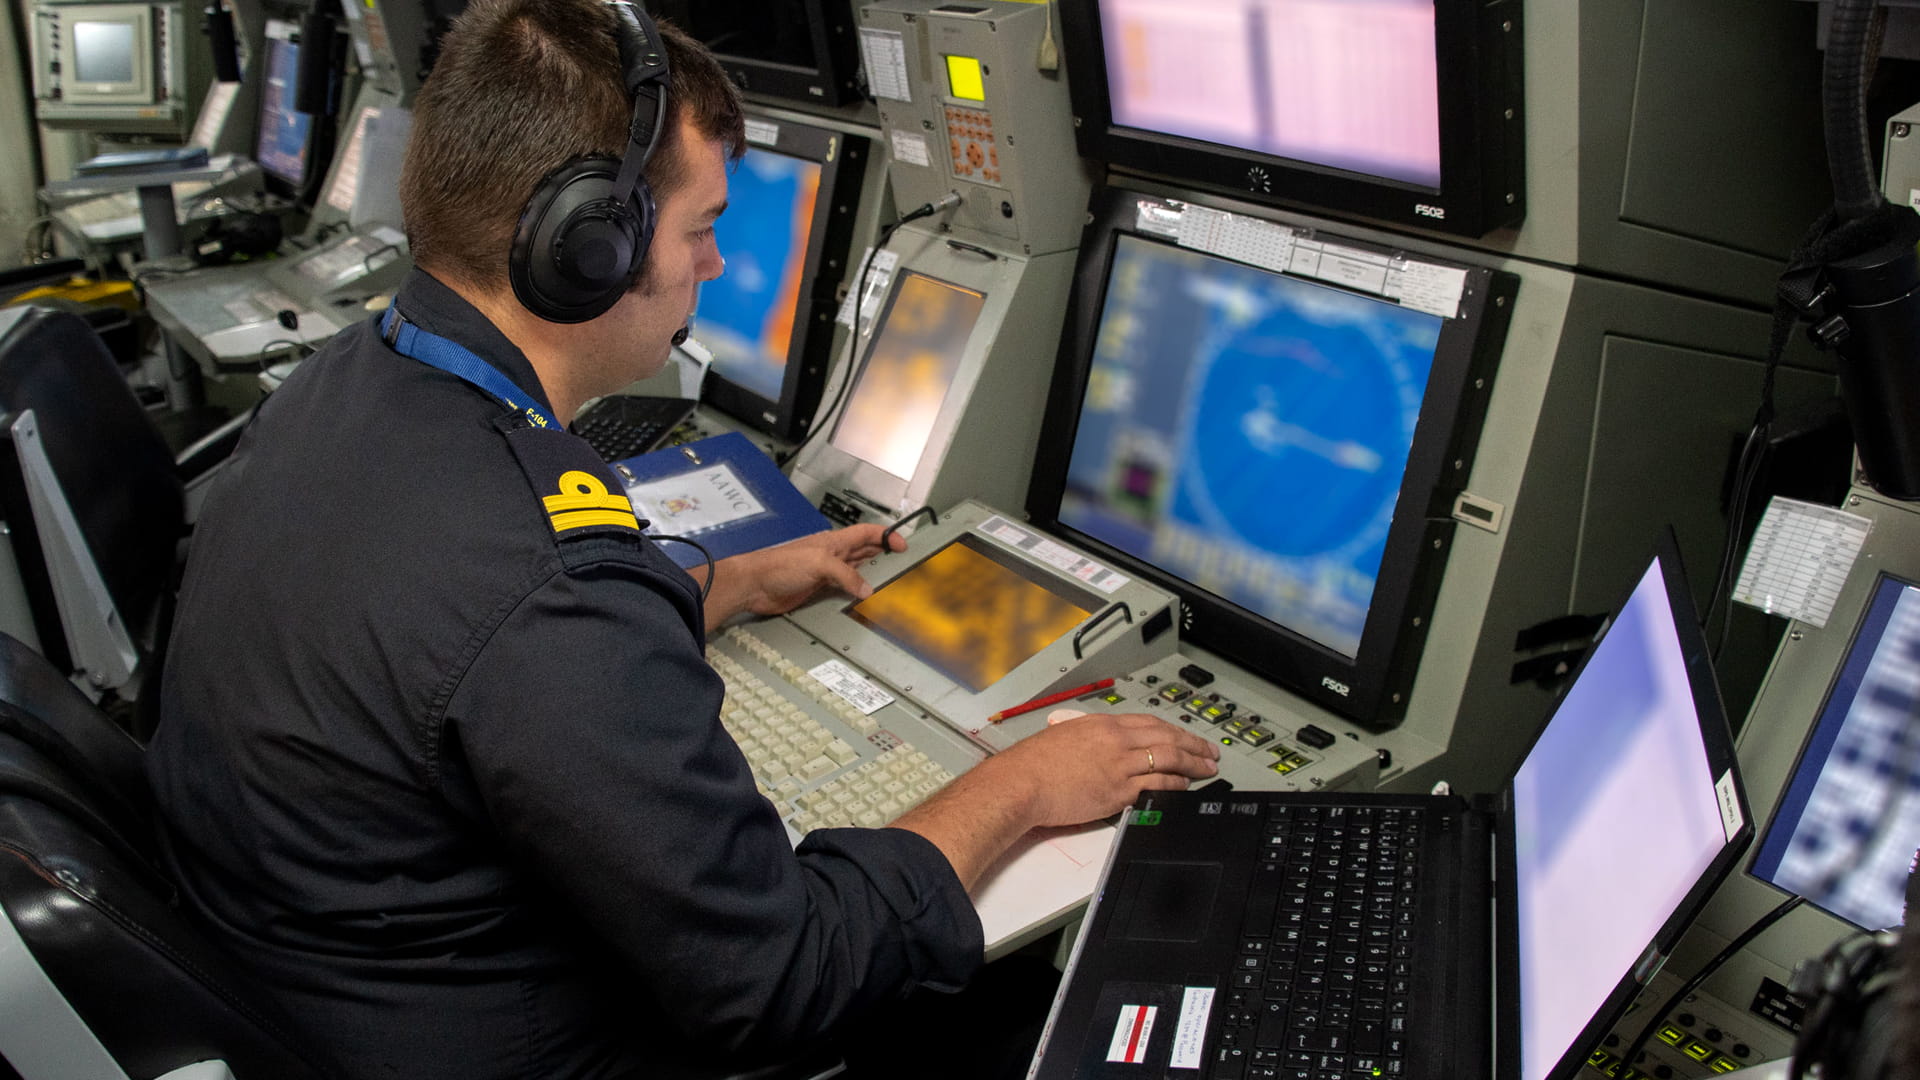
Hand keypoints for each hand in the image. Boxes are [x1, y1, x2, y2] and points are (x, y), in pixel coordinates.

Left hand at [698, 524, 903, 627]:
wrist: (755, 585)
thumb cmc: (780, 566)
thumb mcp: (819, 564)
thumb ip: (846, 574)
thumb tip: (866, 588)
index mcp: (834, 541)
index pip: (867, 533)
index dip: (886, 535)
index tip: (903, 543)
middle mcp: (832, 555)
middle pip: (864, 550)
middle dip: (884, 553)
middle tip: (902, 561)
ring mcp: (825, 571)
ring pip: (856, 569)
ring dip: (872, 572)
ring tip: (889, 578)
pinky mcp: (818, 588)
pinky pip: (844, 587)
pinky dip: (856, 591)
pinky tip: (863, 596)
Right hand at [980, 712, 1219, 828]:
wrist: (1022, 782)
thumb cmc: (1032, 763)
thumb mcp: (1062, 735)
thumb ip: (1083, 734)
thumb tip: (1091, 739)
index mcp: (1102, 724)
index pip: (1149, 722)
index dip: (1174, 729)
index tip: (1187, 735)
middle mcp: (1115, 740)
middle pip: (1166, 737)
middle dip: (1193, 744)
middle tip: (1210, 752)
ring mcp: (1119, 765)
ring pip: (1168, 759)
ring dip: (1192, 763)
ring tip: (1207, 769)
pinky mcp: (1118, 790)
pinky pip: (1157, 784)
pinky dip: (1175, 783)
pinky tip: (1185, 785)